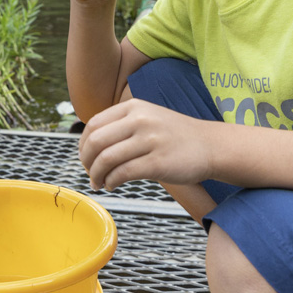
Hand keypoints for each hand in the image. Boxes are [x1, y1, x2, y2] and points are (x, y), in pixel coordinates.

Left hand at [79, 99, 213, 191]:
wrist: (210, 145)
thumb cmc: (175, 136)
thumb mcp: (147, 117)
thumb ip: (121, 124)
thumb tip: (89, 144)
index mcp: (134, 107)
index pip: (94, 124)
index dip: (83, 145)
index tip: (85, 158)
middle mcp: (140, 119)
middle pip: (96, 141)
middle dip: (86, 161)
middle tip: (90, 173)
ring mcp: (150, 140)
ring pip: (107, 158)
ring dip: (97, 175)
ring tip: (99, 183)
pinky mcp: (158, 162)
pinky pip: (123, 173)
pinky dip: (111, 182)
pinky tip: (113, 185)